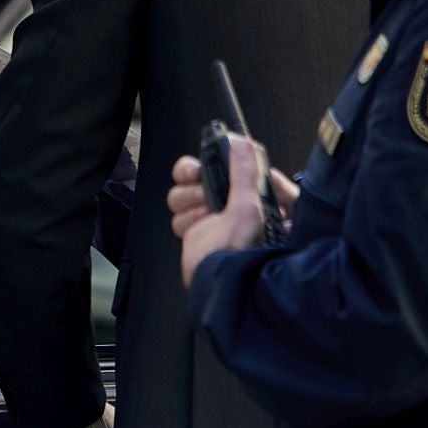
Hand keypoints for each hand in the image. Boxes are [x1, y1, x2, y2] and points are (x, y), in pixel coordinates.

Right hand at [168, 135, 281, 288]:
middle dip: (193, 178)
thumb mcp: (248, 206)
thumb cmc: (241, 252)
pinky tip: (199, 225)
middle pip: (195, 176)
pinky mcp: (195, 230)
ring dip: (189, 200)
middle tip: (197, 177)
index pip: (221, 163)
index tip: (207, 154)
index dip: (210, 157)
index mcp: (243, 192)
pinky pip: (179, 213)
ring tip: (205, 210)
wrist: (220, 283)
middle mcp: (225, 202)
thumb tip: (242, 144)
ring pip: (182, 193)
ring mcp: (208, 216)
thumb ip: (243, 173)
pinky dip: (187, 219)